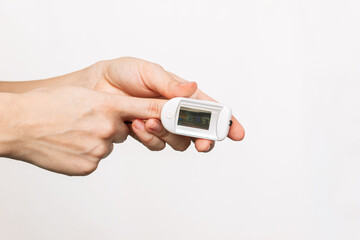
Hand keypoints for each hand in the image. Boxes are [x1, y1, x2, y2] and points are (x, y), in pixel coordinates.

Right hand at [1, 86, 165, 174]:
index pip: (147, 108)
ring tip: (75, 132)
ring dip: (97, 139)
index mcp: (107, 105)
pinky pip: (97, 158)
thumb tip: (124, 117)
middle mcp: (107, 128)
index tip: (183, 114)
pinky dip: (87, 152)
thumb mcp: (83, 95)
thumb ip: (109, 104)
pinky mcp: (89, 165)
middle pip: (125, 130)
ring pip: (110, 144)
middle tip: (89, 120)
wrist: (19, 125)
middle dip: (113, 126)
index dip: (167, 112)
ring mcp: (99, 149)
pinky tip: (70, 145)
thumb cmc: (47, 107)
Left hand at [78, 57, 244, 151]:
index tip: (235, 132)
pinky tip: (136, 124)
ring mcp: (161, 124)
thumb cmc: (121, 74)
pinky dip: (149, 136)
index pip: (209, 107)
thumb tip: (192, 88)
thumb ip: (169, 84)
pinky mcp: (146, 134)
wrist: (94, 89)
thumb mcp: (147, 71)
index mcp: (181, 93)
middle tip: (200, 143)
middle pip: (198, 131)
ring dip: (168, 134)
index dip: (225, 120)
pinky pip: (157, 144)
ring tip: (149, 120)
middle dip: (202, 138)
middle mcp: (174, 111)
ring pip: (178, 141)